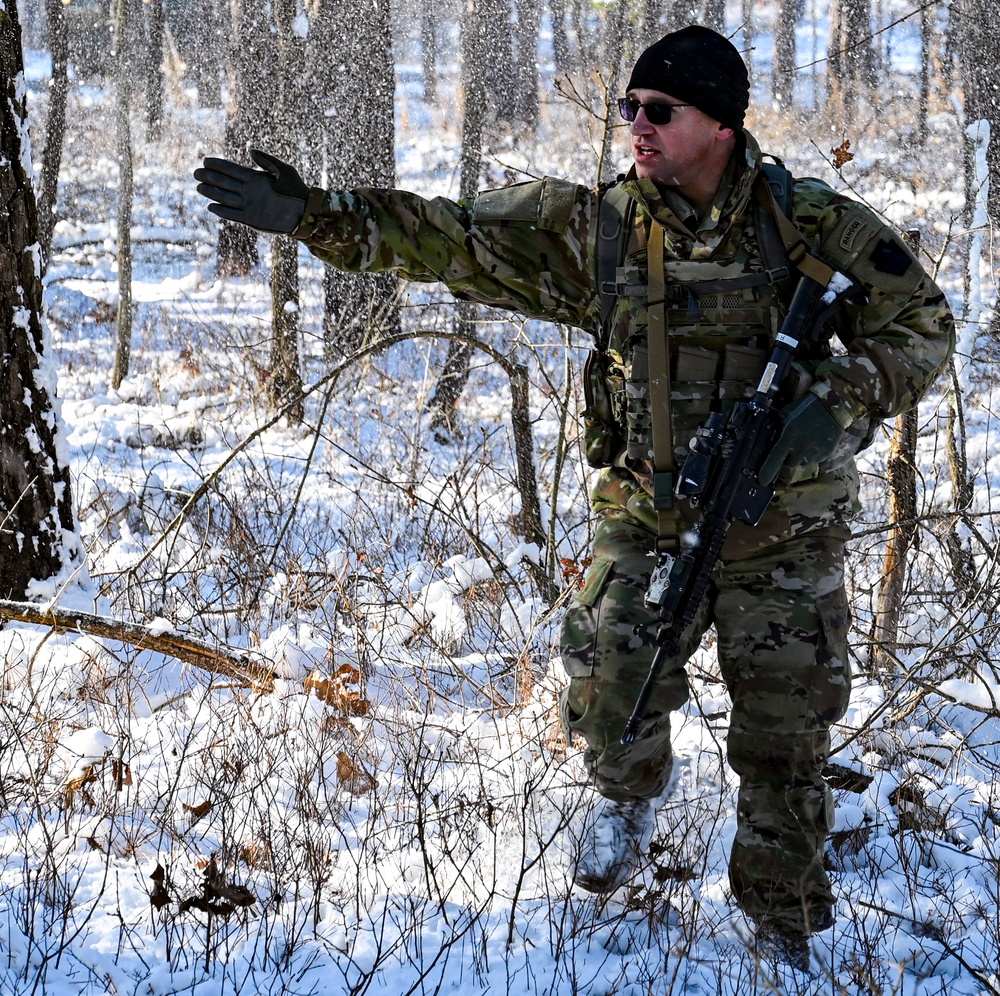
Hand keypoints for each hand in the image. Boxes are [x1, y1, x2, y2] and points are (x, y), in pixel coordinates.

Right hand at [193, 149, 307, 234]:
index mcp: (254, 178)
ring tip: (199, 187)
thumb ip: (266, 160)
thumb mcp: (284, 170)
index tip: (205, 160)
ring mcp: (249, 205)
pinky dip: (223, 211)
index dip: (219, 165)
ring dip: (212, 193)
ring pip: (226, 198)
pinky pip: (233, 214)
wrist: (305, 212)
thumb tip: (250, 150)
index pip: (232, 170)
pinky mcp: (251, 219)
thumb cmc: (297, 189)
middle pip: (224, 183)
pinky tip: (212, 206)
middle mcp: (248, 191)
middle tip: (196, 173)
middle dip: (210, 177)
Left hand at [759, 394, 845, 484]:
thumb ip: (776, 429)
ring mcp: (816, 451)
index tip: (762, 482)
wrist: (832, 406)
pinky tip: (814, 442)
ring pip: (803, 463)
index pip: (775, 459)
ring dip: (801, 457)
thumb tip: (766, 441)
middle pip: (790, 464)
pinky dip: (812, 454)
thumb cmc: (804, 409)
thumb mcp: (785, 415)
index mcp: (789, 437)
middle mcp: (802, 447)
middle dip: (788, 458)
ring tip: (804, 443)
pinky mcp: (827, 453)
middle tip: (790, 447)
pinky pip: (815, 460)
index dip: (767, 471)